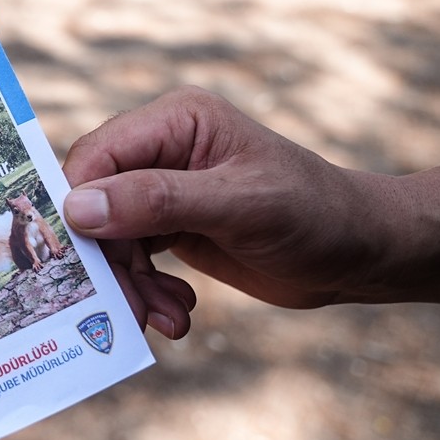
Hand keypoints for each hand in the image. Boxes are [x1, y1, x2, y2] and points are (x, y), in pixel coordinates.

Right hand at [61, 86, 439, 315]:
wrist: (361, 253)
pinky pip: (131, 259)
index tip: (87, 261)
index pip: (96, 157)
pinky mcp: (169, 226)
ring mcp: (162, 189)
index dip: (79, 206)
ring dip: (131, 285)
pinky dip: (146, 291)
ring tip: (167, 318)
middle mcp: (160, 149)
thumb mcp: (239, 205)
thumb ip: (157, 201)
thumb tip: (78, 207)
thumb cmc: (315, 214)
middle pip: (94, 203)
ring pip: (108, 238)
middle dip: (110, 261)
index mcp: (175, 122)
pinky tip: (177, 313)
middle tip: (132, 308)